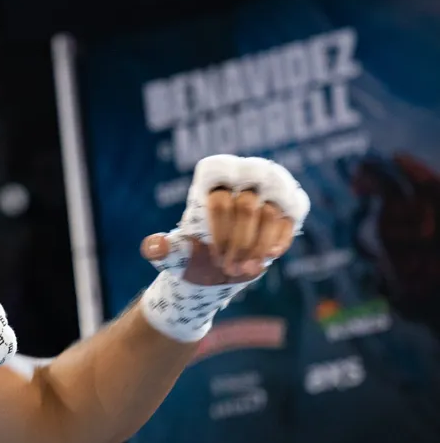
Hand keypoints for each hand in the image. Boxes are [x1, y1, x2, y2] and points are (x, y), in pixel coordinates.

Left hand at [137, 155, 310, 341]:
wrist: (220, 266)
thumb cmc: (194, 254)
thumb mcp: (174, 254)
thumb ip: (161, 249)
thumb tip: (152, 247)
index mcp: (213, 175)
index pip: (218, 191)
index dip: (217, 225)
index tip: (211, 252)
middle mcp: (245, 172)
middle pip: (245, 206)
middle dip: (237, 243)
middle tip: (226, 267)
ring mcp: (271, 186)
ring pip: (269, 213)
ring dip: (255, 248)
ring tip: (240, 269)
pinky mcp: (290, 205)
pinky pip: (289, 220)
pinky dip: (276, 243)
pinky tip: (264, 259)